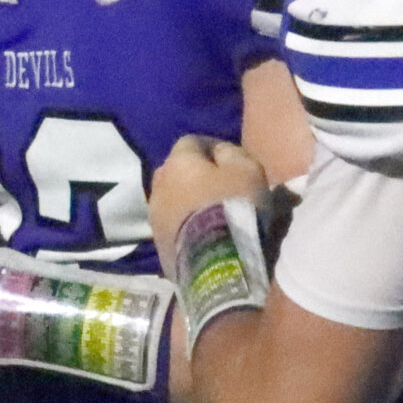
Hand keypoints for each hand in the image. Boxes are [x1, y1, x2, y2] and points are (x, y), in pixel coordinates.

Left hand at [146, 136, 268, 262]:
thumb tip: (219, 151)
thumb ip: (232, 153)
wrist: (216, 261)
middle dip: (194, 174)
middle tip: (217, 187)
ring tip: (209, 213)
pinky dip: (184, 224)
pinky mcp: (158, 243)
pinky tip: (201, 234)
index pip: (191, 142)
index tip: (228, 160)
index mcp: (179, 162)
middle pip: (175, 170)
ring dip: (186, 201)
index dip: (211, 147)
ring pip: (170, 199)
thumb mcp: (247, 169)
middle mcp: (159, 184)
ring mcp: (154, 216)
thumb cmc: (234, 206)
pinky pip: (172, 225)